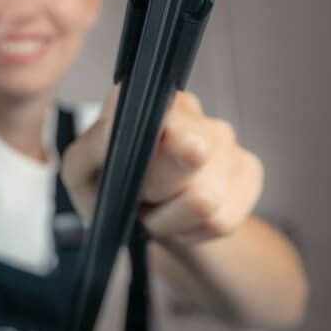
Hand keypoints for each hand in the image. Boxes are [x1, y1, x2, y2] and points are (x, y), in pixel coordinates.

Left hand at [62, 86, 263, 247]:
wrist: (144, 218)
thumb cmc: (109, 187)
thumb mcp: (82, 173)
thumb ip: (91, 150)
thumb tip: (114, 131)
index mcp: (146, 97)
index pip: (163, 122)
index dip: (148, 162)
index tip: (133, 177)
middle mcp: (190, 108)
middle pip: (189, 161)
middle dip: (158, 194)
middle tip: (142, 197)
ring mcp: (224, 137)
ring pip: (206, 201)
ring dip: (172, 220)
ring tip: (157, 210)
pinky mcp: (248, 170)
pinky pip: (223, 220)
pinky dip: (194, 233)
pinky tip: (181, 220)